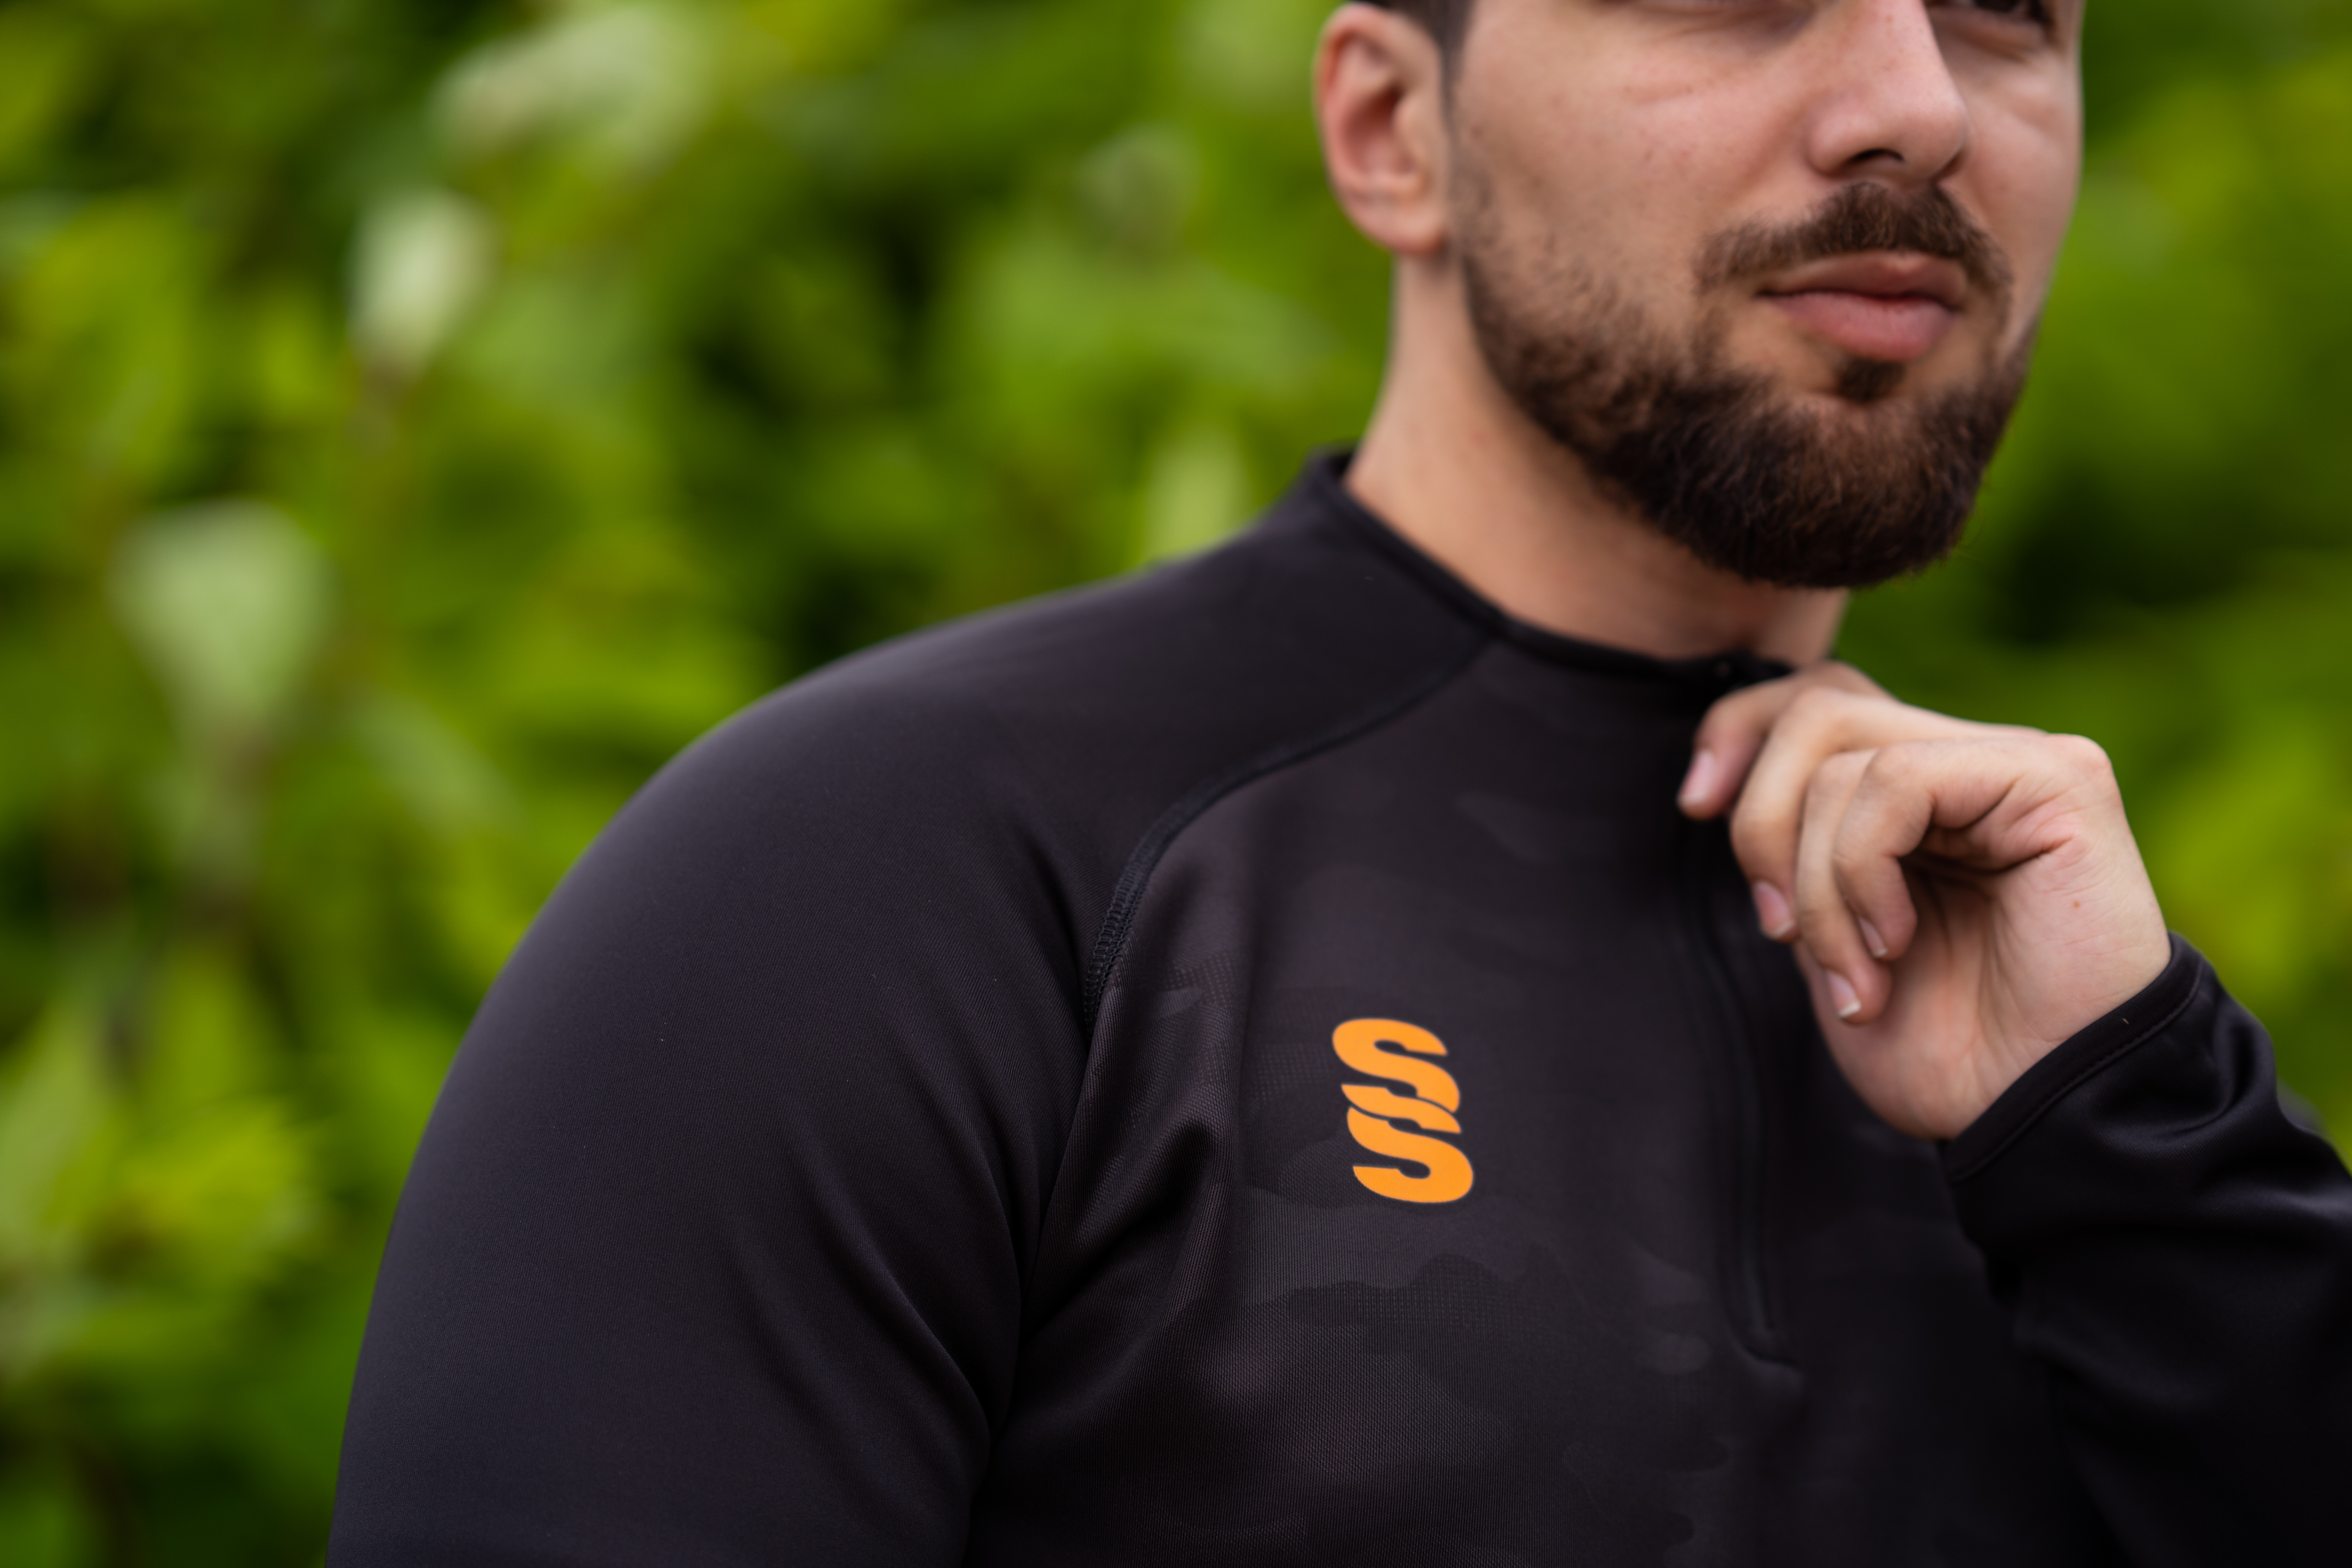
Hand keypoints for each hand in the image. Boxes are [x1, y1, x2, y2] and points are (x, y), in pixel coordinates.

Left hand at [1678, 663, 2171, 1140]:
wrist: (2039, 1113)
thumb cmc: (1948, 1048)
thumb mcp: (1830, 942)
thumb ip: (1793, 858)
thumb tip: (1718, 789)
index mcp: (1920, 796)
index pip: (1814, 700)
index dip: (1738, 730)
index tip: (1695, 806)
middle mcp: (1970, 763)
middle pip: (1816, 710)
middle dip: (1761, 824)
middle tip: (1776, 930)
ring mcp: (2018, 762)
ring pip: (1841, 757)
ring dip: (1816, 885)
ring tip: (1857, 976)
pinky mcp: (2058, 778)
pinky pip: (1897, 779)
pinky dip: (1863, 870)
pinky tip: (1895, 942)